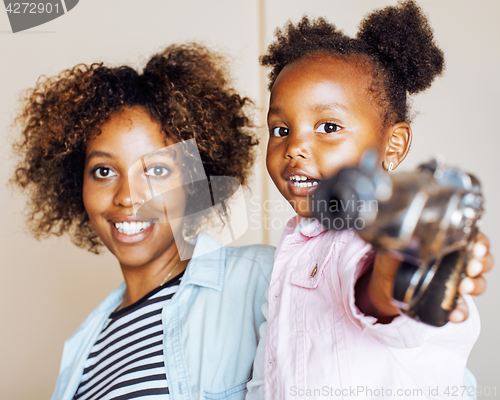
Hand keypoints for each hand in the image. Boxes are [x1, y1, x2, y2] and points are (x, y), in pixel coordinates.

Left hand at [356, 231, 492, 323]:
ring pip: (477, 283)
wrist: (383, 284)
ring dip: (475, 286)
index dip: (480, 242)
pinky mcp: (447, 300)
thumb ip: (401, 242)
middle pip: (481, 260)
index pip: (472, 237)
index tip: (476, 248)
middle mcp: (454, 259)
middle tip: (471, 268)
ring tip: (463, 288)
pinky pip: (461, 307)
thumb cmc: (392, 260)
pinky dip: (461, 311)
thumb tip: (406, 238)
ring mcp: (453, 280)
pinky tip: (454, 314)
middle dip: (481, 264)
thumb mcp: (394, 247)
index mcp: (446, 242)